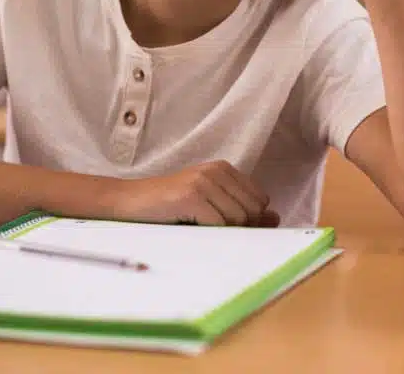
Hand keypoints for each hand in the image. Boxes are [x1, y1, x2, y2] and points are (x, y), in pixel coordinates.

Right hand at [115, 160, 279, 226]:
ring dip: (220, 232)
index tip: (223, 224)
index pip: (260, 201)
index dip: (247, 220)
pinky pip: (219, 225)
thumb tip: (276, 219)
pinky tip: (188, 227)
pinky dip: (208, 234)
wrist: (127, 203)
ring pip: (238, 219)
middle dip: (237, 227)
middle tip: (208, 227)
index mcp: (224, 169)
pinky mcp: (191, 196)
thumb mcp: (209, 206)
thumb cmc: (168, 209)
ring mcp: (203, 181)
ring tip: (196, 226)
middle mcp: (217, 170)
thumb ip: (243, 211)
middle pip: (253, 211)